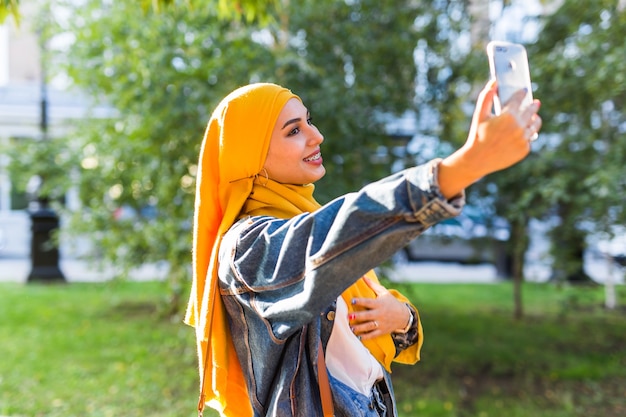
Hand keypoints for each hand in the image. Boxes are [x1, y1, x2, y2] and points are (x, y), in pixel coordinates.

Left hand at [348, 277, 410, 340]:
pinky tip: (359, 337)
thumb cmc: (391, 302)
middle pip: (368, 315)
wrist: (404, 316)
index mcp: (379, 304)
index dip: (360, 301)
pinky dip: (366, 337)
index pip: (369, 302)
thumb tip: (363, 276)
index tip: (352, 300)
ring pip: (369, 326)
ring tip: (351, 328)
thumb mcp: (384, 292)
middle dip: (358, 316)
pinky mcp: (382, 331)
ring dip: (360, 328)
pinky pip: (373, 335)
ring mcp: (381, 323)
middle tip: (348, 316)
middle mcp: (380, 314)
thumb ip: (372, 285)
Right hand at [438, 80, 541, 198]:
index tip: (524, 91)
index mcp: (508, 116)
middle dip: (533, 105)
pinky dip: (528, 134)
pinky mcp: (524, 149)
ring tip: (534, 117)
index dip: (522, 93)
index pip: (519, 99)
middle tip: (534, 103)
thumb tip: (493, 82)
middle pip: (531, 110)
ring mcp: (523, 139)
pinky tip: (524, 132)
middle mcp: (519, 126)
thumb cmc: (477, 135)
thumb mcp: (479, 115)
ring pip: (535, 124)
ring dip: (535, 119)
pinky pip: (530, 138)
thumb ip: (486, 97)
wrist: (478, 160)